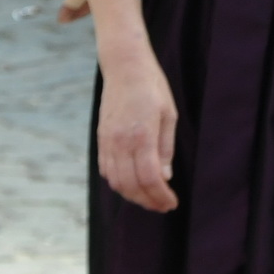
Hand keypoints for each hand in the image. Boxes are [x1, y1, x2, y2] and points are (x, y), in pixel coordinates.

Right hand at [97, 52, 179, 211]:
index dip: (160, 196)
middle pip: (131, 185)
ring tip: (149, 198)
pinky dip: (118, 183)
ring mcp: (108, 141)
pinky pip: (106, 170)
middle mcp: (121, 142)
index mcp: (142, 135)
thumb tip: (165, 177)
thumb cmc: (152, 87)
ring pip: (116, 181)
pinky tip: (132, 184)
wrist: (125, 67)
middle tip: (162, 206)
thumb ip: (166, 148)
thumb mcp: (169, 114)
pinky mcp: (101, 138)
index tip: (172, 203)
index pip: (149, 178)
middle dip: (148, 201)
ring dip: (133, 196)